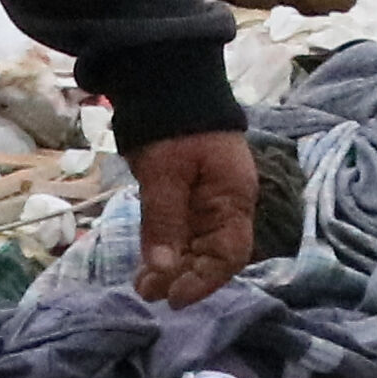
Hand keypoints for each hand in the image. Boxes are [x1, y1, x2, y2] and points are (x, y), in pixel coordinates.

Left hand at [130, 131, 259, 305]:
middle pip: (212, 254)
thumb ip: (163, 220)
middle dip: (183, 277)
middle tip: (149, 293)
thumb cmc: (173, 124)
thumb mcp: (165, 172)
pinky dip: (165, 251)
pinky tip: (146, 267)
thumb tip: (162, 270)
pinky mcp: (187, 196)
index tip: (175, 297)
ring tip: (143, 286)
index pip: (230, 253)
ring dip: (171, 268)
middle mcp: (226, 204)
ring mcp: (207, 201)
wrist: (166, 80)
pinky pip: (181, 233)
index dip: (205, 280)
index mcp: (234, 197)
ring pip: (194, 247)